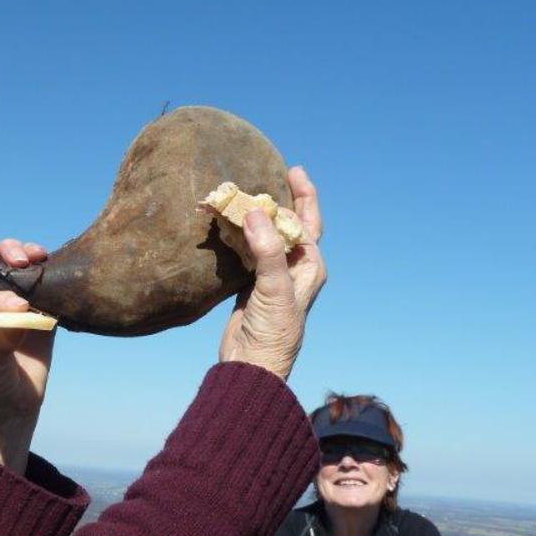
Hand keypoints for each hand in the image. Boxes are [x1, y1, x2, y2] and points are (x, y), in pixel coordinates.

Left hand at [0, 239, 53, 472]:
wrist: (11, 411)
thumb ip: (4, 335)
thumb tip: (25, 308)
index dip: (1, 294)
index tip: (18, 307)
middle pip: (0, 269)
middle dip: (9, 255)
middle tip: (24, 257)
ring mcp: (20, 311)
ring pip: (26, 276)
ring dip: (33, 260)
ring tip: (41, 255)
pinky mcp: (43, 320)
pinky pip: (49, 296)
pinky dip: (54, 282)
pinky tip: (61, 273)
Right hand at [219, 166, 326, 380]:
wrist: (252, 365)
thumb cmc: (273, 331)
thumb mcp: (274, 288)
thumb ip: (267, 250)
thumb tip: (256, 212)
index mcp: (309, 267)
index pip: (309, 222)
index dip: (303, 194)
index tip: (293, 169)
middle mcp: (293, 269)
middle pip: (288, 225)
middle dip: (276, 201)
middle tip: (263, 176)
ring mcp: (271, 277)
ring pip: (265, 237)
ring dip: (254, 218)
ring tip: (239, 196)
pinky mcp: (250, 285)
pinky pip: (246, 251)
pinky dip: (237, 236)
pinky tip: (225, 225)